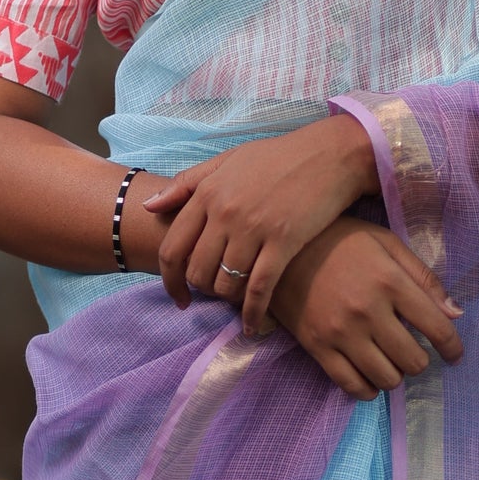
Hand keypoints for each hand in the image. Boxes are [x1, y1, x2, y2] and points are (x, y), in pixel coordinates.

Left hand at [141, 115, 380, 333]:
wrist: (329, 155)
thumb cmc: (278, 157)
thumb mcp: (227, 160)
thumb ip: (187, 183)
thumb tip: (149, 207)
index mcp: (207, 193)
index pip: (173, 248)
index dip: (169, 280)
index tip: (178, 296)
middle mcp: (225, 213)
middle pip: (197, 271)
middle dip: (202, 290)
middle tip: (216, 294)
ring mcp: (254, 229)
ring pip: (225, 283)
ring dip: (228, 300)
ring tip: (238, 300)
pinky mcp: (284, 242)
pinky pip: (258, 289)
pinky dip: (253, 313)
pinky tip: (253, 325)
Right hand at [266, 217, 463, 400]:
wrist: (282, 249)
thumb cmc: (341, 241)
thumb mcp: (386, 244)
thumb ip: (423, 277)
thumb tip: (455, 313)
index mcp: (390, 281)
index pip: (436, 327)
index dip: (453, 347)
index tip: (455, 355)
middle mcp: (368, 311)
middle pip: (413, 360)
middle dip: (421, 361)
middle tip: (414, 352)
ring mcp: (341, 333)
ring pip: (386, 378)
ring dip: (396, 375)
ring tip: (391, 361)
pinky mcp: (317, 347)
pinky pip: (351, 386)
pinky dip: (368, 389)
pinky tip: (370, 378)